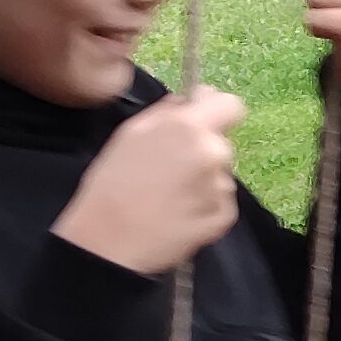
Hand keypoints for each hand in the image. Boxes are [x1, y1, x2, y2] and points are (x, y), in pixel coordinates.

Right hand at [55, 86, 245, 275]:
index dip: (216, 111)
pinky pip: (221, 203)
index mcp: (191, 128)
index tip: (200, 120)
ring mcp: (221, 189)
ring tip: (169, 196)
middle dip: (203, 150)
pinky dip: (205, 207)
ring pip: (220, 175)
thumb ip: (167, 111)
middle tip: (171, 168)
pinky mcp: (224, 219)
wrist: (109, 240)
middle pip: (222, 143)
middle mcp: (213, 154)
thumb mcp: (130, 133)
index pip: (231, 105)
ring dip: (203, 180)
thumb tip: (190, 100)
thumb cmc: (112, 183)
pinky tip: (177, 214)